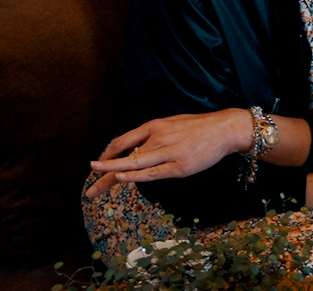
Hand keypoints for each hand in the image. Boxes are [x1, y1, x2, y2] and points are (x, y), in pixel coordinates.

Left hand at [86, 109, 249, 196]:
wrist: (224, 129)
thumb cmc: (198, 128)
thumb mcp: (172, 124)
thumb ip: (154, 135)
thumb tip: (135, 149)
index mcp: (154, 126)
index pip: (123, 140)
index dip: (107, 153)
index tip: (98, 164)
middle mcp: (157, 138)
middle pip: (123, 155)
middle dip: (103, 170)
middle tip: (88, 182)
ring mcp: (168, 153)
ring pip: (133, 164)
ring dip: (111, 176)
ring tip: (95, 188)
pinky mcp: (179, 167)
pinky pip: (152, 173)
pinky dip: (135, 176)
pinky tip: (122, 178)